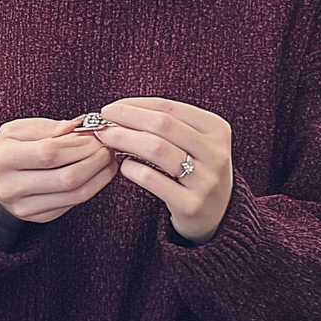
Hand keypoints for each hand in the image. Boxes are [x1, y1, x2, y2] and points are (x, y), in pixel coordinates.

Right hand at [0, 117, 118, 224]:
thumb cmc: (11, 149)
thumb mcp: (18, 130)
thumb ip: (47, 126)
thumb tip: (77, 126)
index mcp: (4, 158)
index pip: (48, 153)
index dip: (78, 144)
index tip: (95, 134)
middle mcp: (12, 187)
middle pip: (66, 177)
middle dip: (94, 160)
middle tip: (107, 146)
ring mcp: (25, 207)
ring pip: (75, 194)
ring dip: (99, 174)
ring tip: (108, 158)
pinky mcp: (40, 217)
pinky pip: (74, 203)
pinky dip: (94, 186)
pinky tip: (100, 172)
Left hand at [97, 97, 232, 243]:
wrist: (218, 215)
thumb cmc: (196, 168)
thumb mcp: (193, 142)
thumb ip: (165, 125)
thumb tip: (119, 111)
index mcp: (217, 129)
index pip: (169, 108)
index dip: (135, 105)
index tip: (111, 109)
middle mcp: (216, 153)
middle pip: (162, 125)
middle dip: (126, 119)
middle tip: (102, 121)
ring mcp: (206, 180)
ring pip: (156, 149)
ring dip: (124, 139)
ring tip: (106, 139)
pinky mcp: (191, 205)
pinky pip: (152, 180)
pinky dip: (132, 169)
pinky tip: (124, 166)